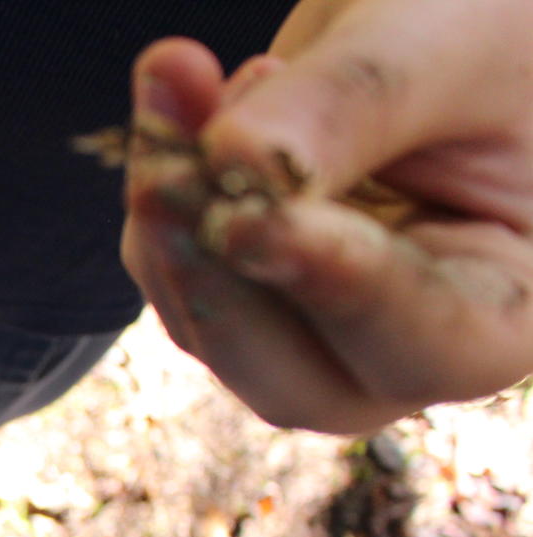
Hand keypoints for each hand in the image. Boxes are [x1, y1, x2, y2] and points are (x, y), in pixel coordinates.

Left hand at [121, 0, 532, 433]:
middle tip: (164, 176)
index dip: (333, 287)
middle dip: (219, 280)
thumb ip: (357, 102)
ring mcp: (311, 331)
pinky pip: (168, 263)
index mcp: (514, 310)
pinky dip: (156, 180)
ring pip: (210, 328)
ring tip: (182, 76)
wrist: (429, 9)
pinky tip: (177, 85)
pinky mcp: (237, 288)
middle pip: (296, 384)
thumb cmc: (490, 25)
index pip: (429, 344)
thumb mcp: (449, 41)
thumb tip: (233, 162)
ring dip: (172, 214)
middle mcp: (407, 347)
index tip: (251, 223)